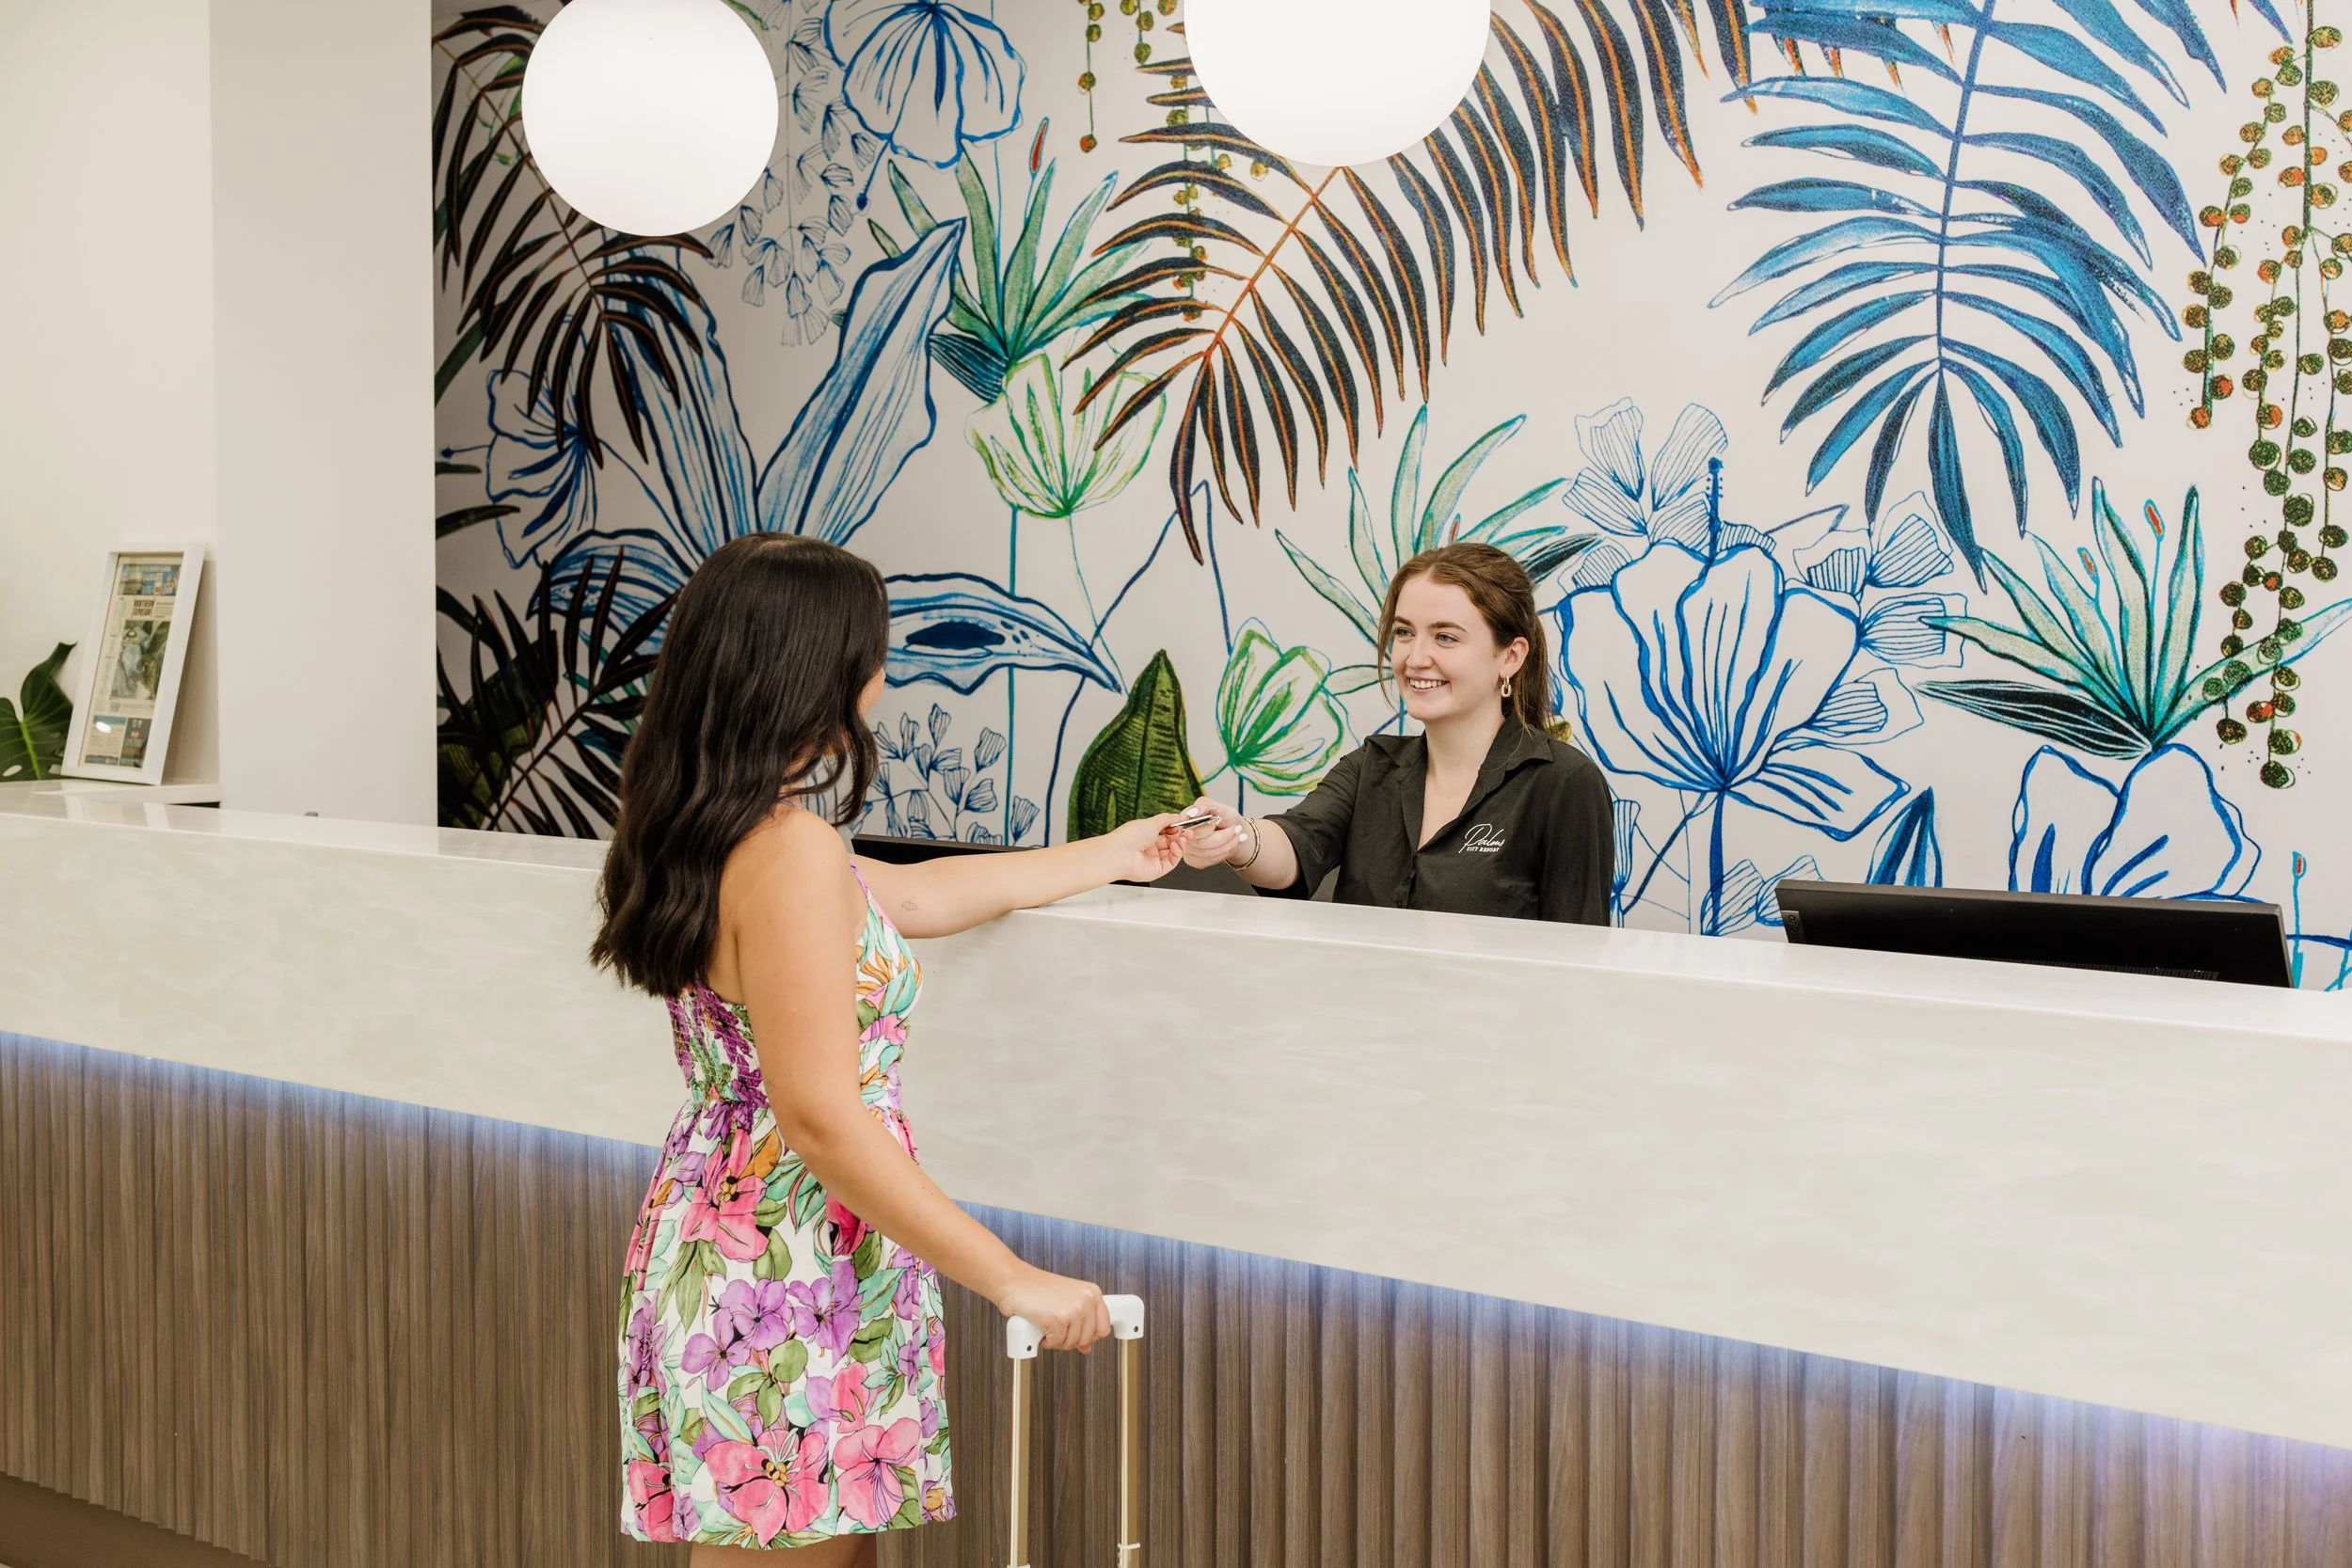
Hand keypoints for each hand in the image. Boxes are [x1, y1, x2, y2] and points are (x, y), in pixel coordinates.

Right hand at [996, 1267, 1111, 1352]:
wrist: (1013, 1281)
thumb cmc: (1036, 1289)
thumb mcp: (1066, 1301)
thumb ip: (1081, 1322)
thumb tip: (1086, 1347)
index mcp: (1092, 1293)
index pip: (1103, 1327)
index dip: (1089, 1337)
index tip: (1077, 1335)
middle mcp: (1086, 1299)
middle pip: (1087, 1339)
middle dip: (1069, 1341)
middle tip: (1057, 1331)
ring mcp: (1073, 1309)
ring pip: (1071, 1343)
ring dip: (1056, 1341)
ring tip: (1047, 1327)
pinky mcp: (1057, 1319)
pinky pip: (1056, 1343)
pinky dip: (1046, 1341)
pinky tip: (1040, 1329)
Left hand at [1099, 812, 1186, 883]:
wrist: (1120, 853)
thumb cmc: (1129, 837)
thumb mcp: (1151, 822)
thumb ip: (1167, 819)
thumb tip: (1177, 817)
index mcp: (1146, 835)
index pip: (1165, 832)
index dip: (1175, 829)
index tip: (1183, 824)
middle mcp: (1149, 847)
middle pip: (1171, 842)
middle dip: (1181, 837)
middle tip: (1188, 832)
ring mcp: (1153, 859)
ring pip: (1173, 852)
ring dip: (1180, 844)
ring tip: (1183, 838)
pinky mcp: (1157, 870)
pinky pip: (1172, 862)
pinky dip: (1177, 853)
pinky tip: (1176, 846)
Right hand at [1176, 796, 1249, 868]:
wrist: (1233, 831)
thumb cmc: (1225, 816)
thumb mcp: (1220, 806)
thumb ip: (1205, 805)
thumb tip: (1191, 813)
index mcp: (1186, 818)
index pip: (1189, 827)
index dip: (1205, 828)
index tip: (1217, 823)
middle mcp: (1183, 833)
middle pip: (1200, 842)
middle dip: (1223, 837)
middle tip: (1236, 829)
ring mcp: (1186, 848)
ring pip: (1206, 853)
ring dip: (1227, 845)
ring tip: (1237, 836)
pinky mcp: (1193, 859)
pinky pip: (1207, 861)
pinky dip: (1223, 853)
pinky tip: (1229, 846)